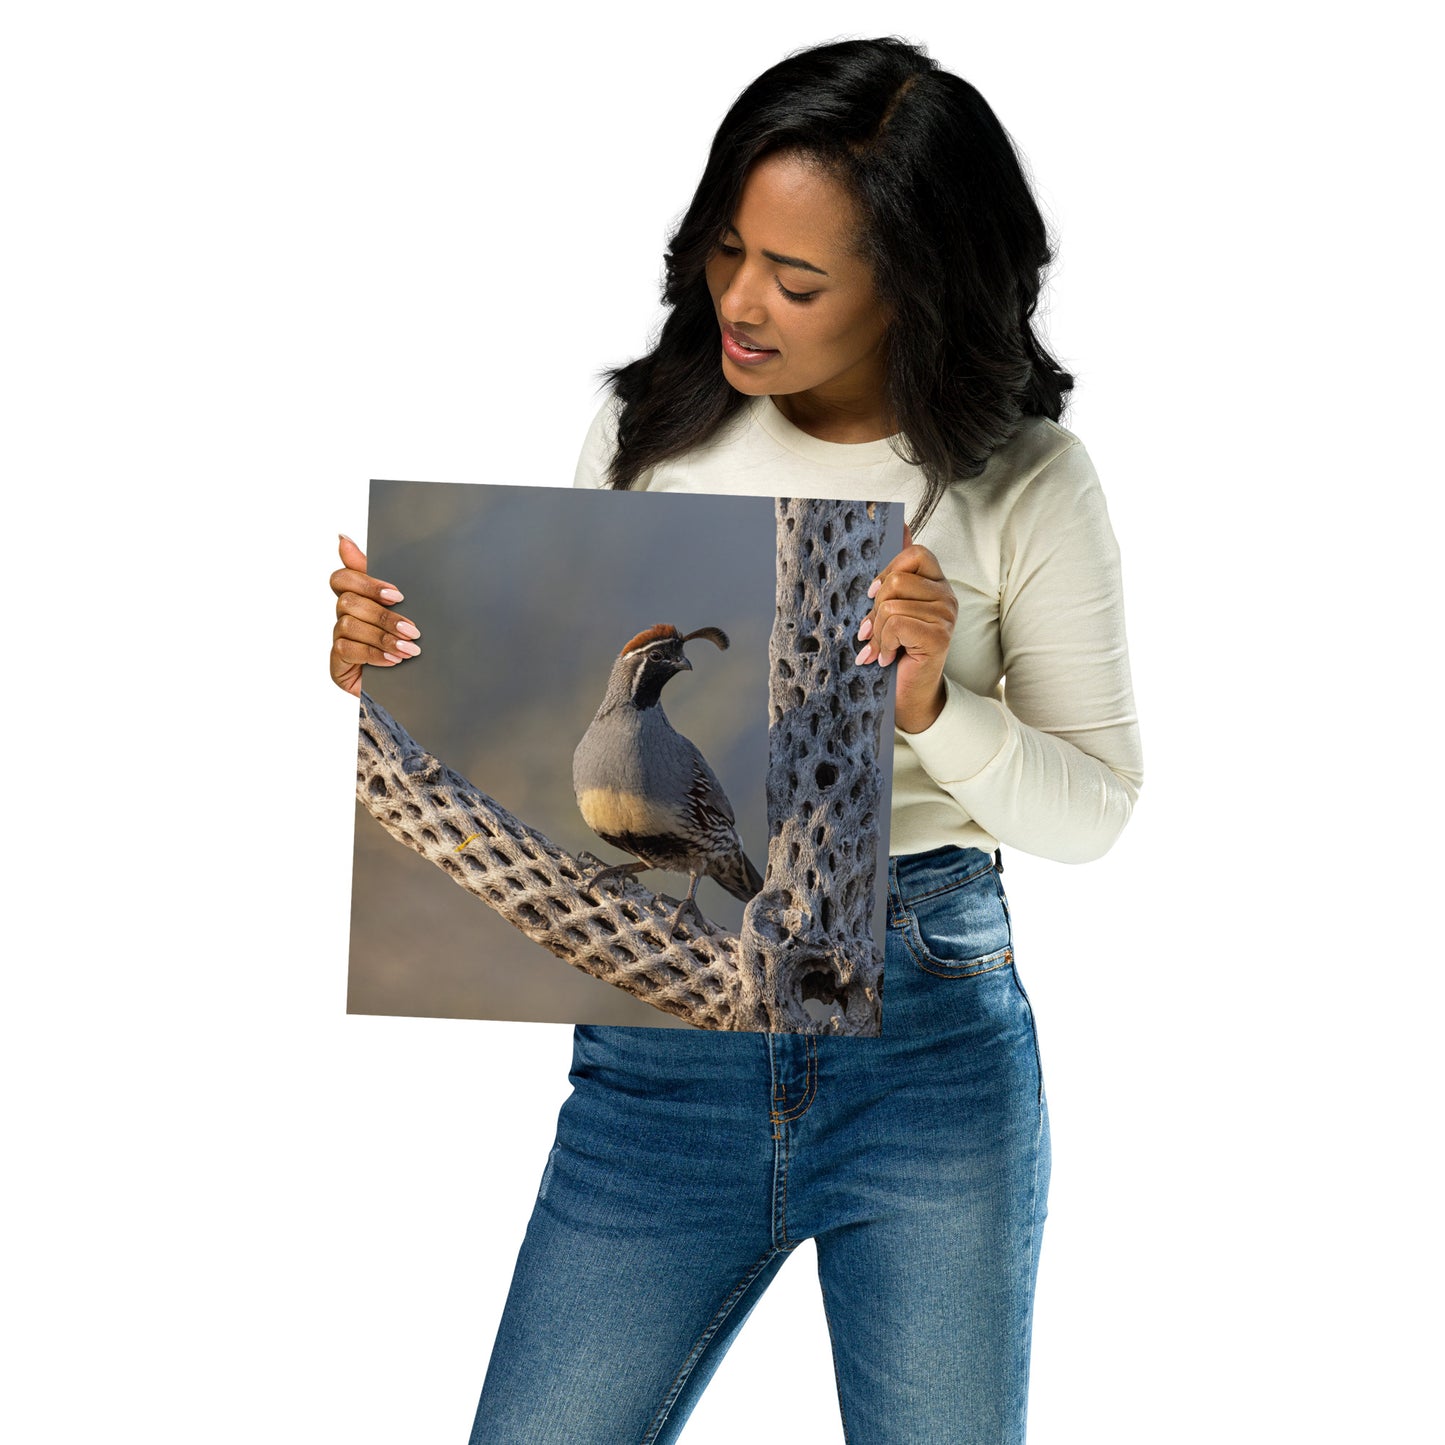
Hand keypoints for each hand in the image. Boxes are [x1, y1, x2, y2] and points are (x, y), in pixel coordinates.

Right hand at [329, 534, 421, 695]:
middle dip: (384, 616)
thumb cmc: (406, 644)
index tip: (397, 595)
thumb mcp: (404, 611)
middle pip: (348, 601)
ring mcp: (339, 639)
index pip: (343, 578)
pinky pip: (347, 650)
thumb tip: (344, 538)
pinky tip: (394, 661)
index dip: (366, 582)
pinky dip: (374, 654)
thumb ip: (381, 580)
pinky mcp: (337, 663)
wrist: (412, 688)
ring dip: (383, 637)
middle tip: (413, 629)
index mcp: (359, 598)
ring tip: (410, 649)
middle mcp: (344, 616)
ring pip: (349, 625)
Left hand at [854, 523, 956, 733]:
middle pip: (897, 580)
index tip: (873, 595)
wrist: (907, 696)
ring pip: (892, 604)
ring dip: (878, 632)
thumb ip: (897, 570)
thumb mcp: (890, 607)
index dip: (888, 570)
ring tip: (880, 648)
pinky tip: (887, 658)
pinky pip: (897, 623)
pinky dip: (883, 644)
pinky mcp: (939, 636)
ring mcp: (946, 616)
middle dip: (875, 608)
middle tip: (872, 631)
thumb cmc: (897, 651)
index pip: (915, 553)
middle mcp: (947, 596)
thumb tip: (900, 524)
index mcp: (936, 584)